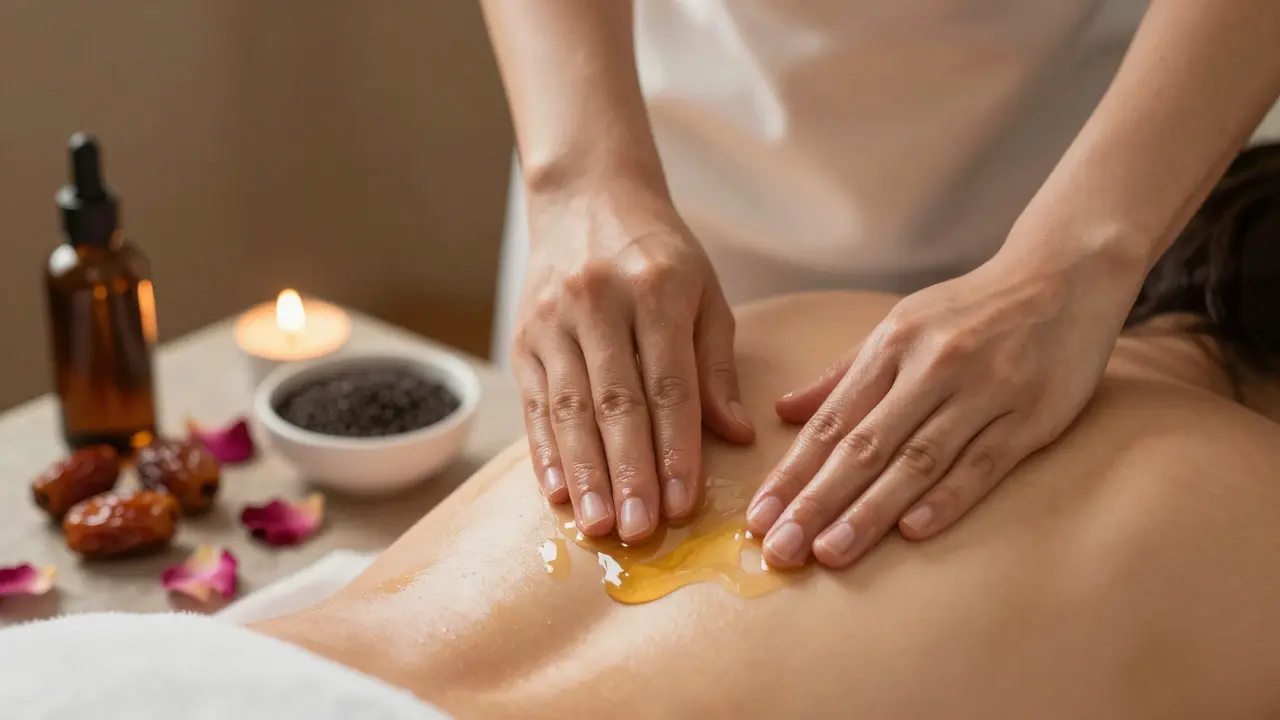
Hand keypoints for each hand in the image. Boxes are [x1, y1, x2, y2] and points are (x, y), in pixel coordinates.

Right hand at [513, 182, 754, 542]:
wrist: (586, 196)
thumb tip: (735, 436)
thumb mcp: (704, 292)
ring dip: (584, 473)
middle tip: (639, 532)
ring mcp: (553, 319)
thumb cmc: (658, 253)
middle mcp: (598, 302)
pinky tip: (557, 493)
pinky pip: (534, 403)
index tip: (683, 504)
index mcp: (655, 290)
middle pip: (615, 402)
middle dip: (627, 473)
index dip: (676, 450)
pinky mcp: (522, 337)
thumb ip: (717, 365)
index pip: (669, 385)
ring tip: (598, 526)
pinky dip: (545, 451)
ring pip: (568, 408)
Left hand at [746, 244, 1145, 568]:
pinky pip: (983, 462)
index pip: (831, 422)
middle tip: (780, 549)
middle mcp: (931, 368)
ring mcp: (983, 392)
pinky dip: (948, 498)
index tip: (758, 517)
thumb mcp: (900, 325)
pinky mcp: (1032, 415)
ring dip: (870, 511)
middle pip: (865, 446)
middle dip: (816, 502)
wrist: (1065, 274)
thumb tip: (783, 411)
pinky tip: (912, 532)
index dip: (792, 473)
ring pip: (917, 461)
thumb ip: (843, 374)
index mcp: (892, 346)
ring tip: (831, 553)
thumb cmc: (971, 309)